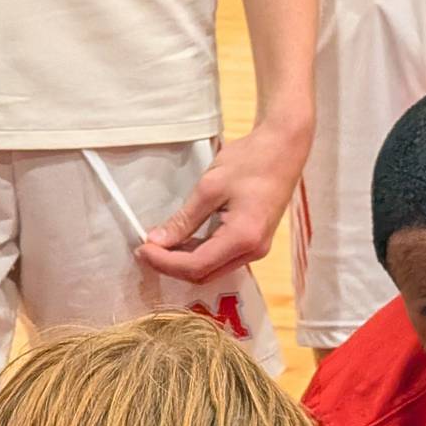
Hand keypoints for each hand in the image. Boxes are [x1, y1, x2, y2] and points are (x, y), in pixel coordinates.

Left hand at [137, 119, 310, 283]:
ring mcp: (256, 249)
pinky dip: (199, 254)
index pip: (196, 265)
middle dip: (172, 266)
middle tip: (146, 248)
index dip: (165, 262)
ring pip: (213, 269)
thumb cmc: (251, 162)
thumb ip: (184, 219)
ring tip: (160, 244)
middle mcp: (252, 252)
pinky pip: (222, 258)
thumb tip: (157, 240)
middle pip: (205, 275)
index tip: (141, 248)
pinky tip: (182, 240)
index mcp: (243, 238)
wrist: (284, 150)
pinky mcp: (254, 242)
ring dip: (184, 262)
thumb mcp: (210, 187)